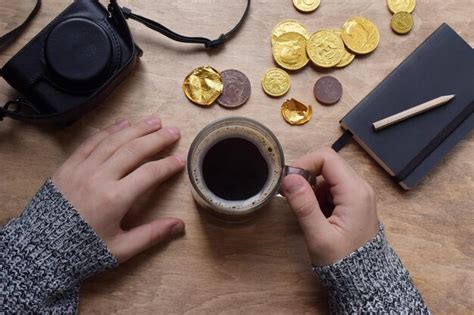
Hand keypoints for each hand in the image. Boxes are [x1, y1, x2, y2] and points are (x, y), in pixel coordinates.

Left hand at [52, 117, 184, 262]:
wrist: (40, 251)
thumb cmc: (82, 252)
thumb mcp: (120, 249)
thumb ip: (151, 235)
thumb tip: (180, 225)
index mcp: (115, 198)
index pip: (150, 173)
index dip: (168, 165)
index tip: (181, 159)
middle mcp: (100, 178)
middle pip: (134, 150)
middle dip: (157, 139)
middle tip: (173, 131)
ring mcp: (82, 169)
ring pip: (114, 141)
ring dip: (136, 128)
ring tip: (154, 121)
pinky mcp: (68, 166)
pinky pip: (92, 142)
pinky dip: (109, 131)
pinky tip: (123, 124)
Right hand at [281, 148, 378, 266]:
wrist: (365, 280)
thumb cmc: (343, 261)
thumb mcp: (319, 236)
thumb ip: (304, 206)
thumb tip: (289, 178)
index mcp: (355, 192)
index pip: (327, 157)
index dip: (304, 163)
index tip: (288, 181)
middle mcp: (360, 187)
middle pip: (328, 163)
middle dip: (306, 174)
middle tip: (291, 195)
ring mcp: (359, 193)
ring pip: (329, 174)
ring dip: (311, 185)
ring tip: (303, 208)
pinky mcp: (354, 201)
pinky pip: (333, 186)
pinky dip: (318, 194)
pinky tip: (314, 212)